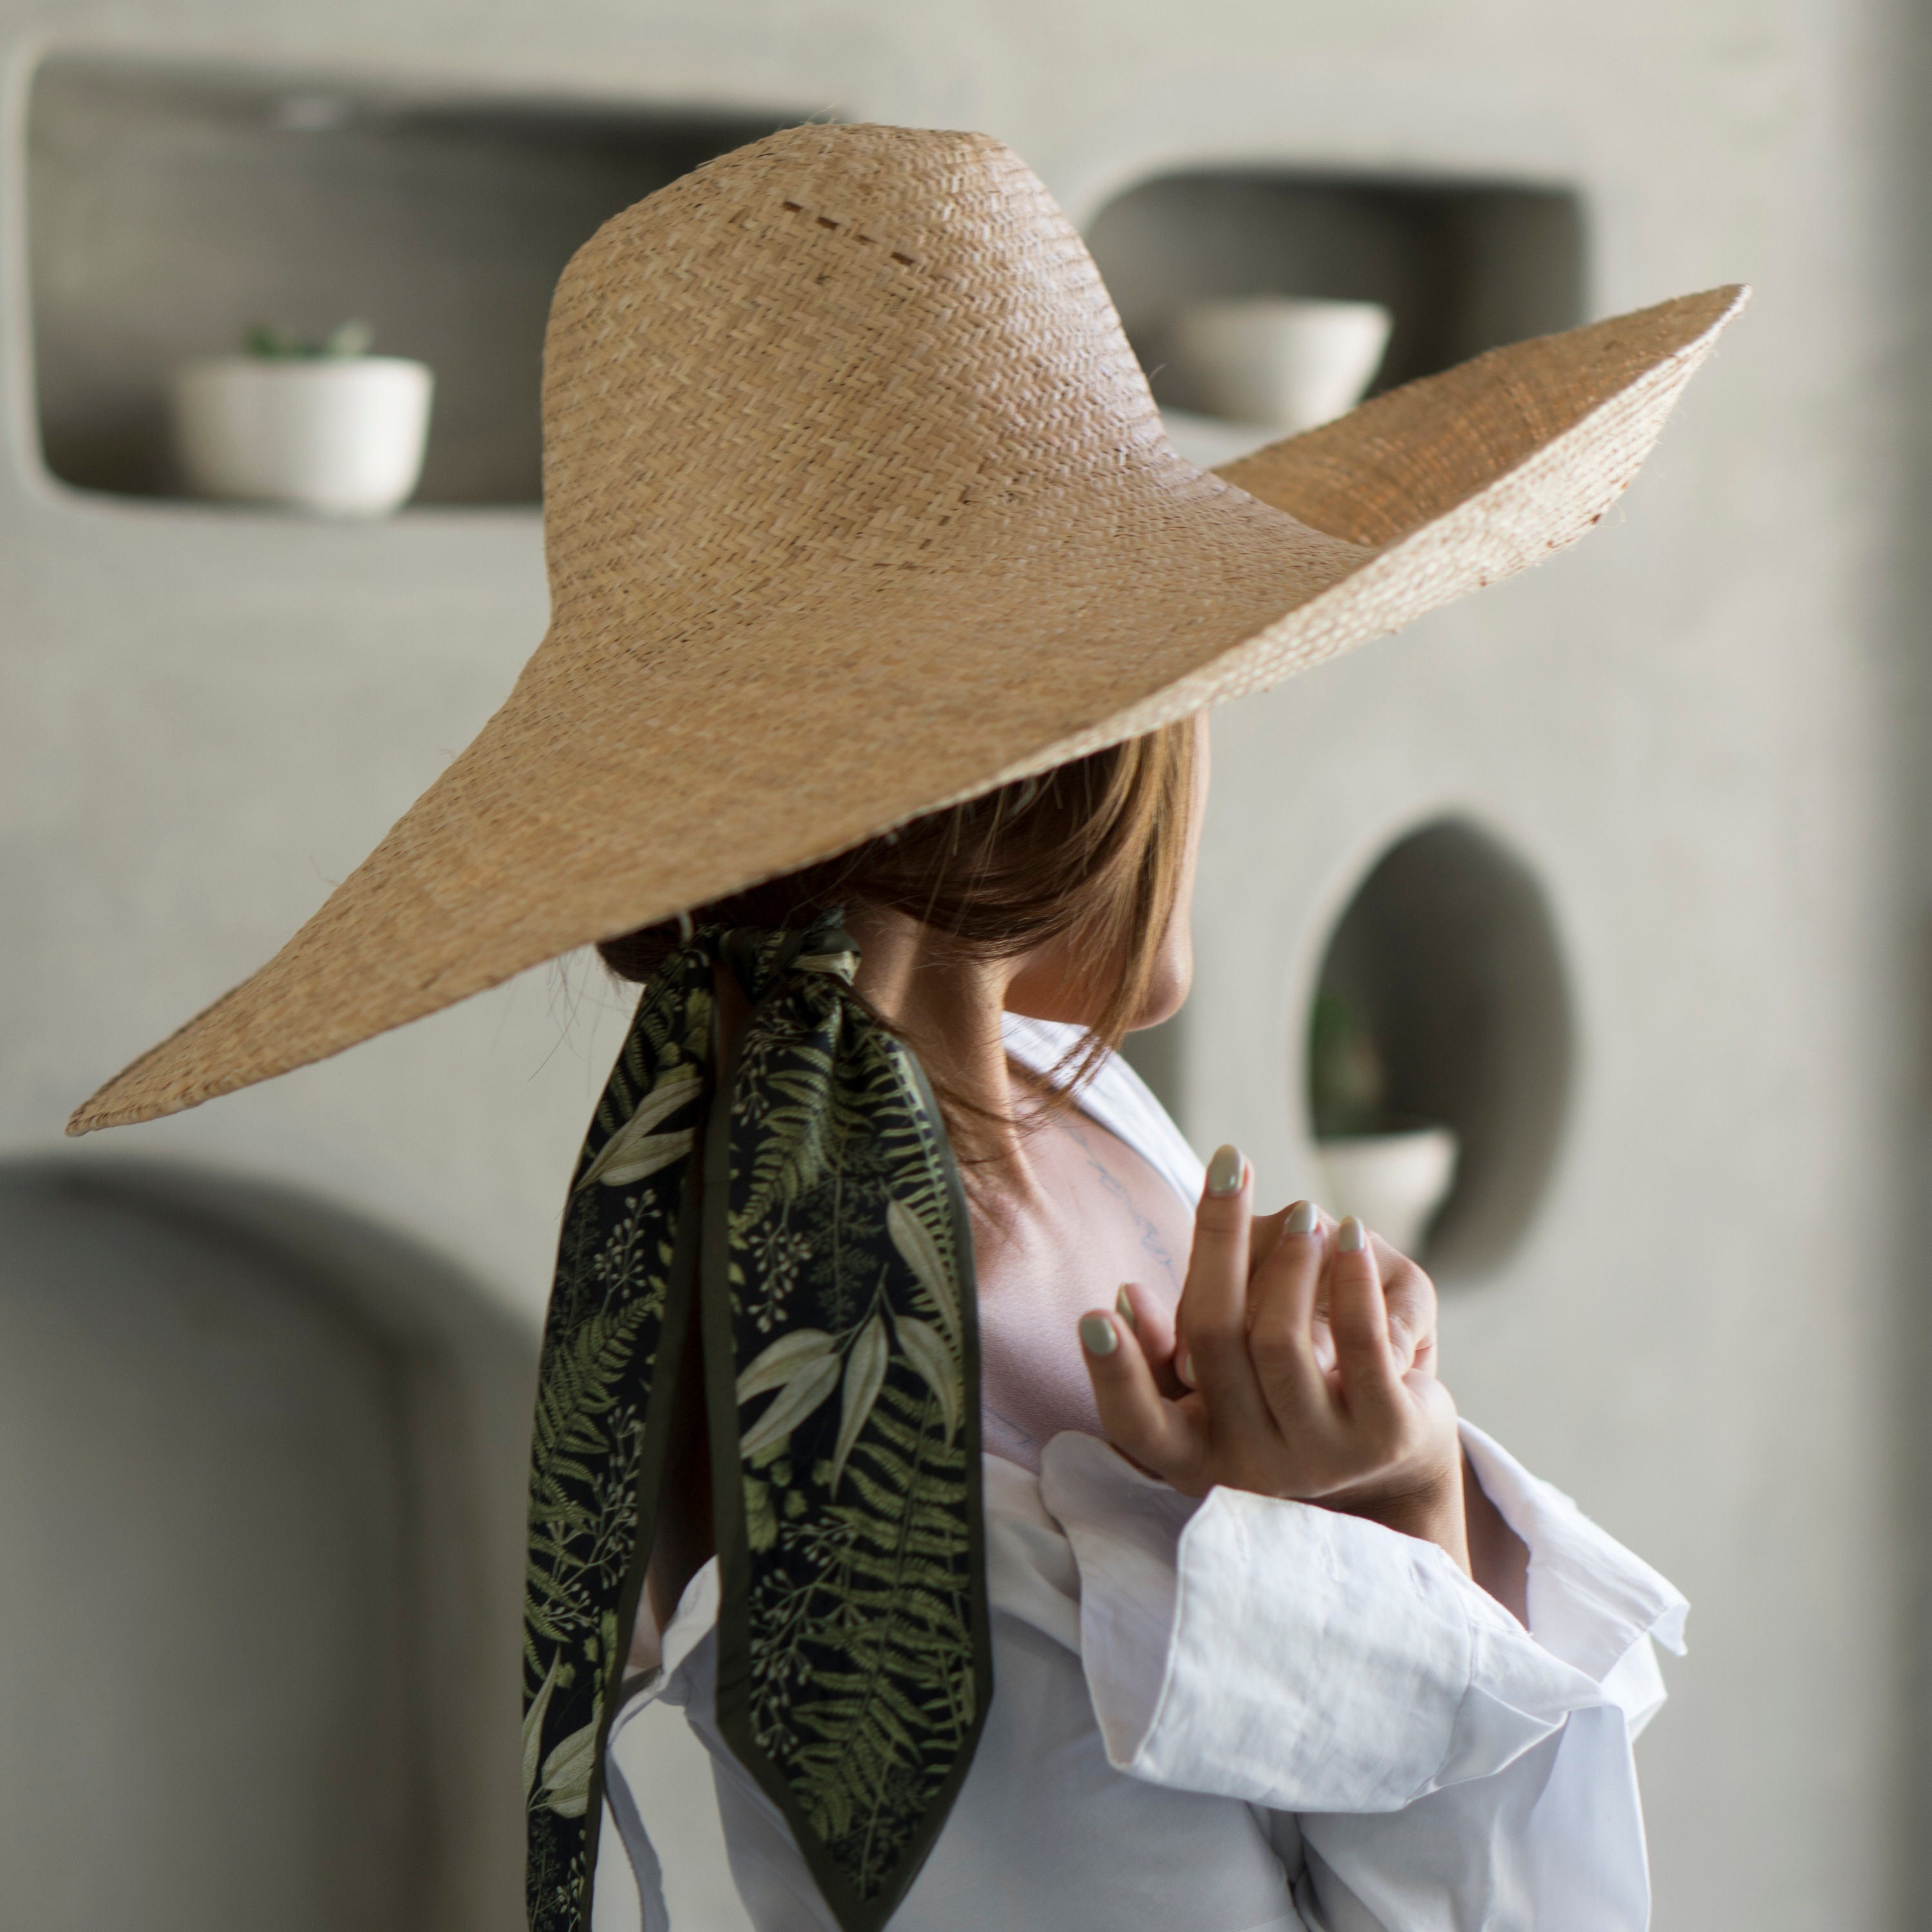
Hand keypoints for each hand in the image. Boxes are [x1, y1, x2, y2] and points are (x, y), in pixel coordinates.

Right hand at [1078, 1146, 1469, 1570]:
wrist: (1389, 1468)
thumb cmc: (1281, 1408)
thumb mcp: (1219, 1391)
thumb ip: (1166, 1351)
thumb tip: (1125, 1296)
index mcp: (1195, 1458)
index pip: (1135, 1427)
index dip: (1114, 1374)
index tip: (1093, 1316)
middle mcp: (1252, 1468)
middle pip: (1213, 1340)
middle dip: (1216, 1240)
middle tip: (1229, 1166)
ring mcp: (1321, 1456)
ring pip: (1281, 1341)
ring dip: (1289, 1259)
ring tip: (1306, 1210)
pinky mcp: (1386, 1435)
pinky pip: (1361, 1342)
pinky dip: (1351, 1278)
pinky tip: (1352, 1233)